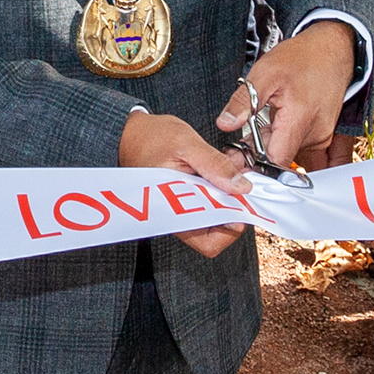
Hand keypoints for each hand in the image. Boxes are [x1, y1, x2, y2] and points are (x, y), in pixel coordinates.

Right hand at [118, 111, 252, 257]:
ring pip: (216, 219)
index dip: (231, 224)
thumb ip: (215, 165)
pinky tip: (220, 170)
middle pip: (216, 235)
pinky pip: (209, 204)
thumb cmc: (149, 139)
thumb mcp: (186, 144)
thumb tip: (241, 187)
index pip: (210, 241)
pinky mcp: (186, 200)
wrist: (130, 133)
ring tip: (230, 170)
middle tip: (240, 183)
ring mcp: (183, 210)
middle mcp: (179, 217)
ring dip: (229, 197)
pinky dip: (220, 189)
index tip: (242, 200)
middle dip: (234, 209)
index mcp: (174, 212)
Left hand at [216, 20, 360, 170]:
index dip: (254, 164)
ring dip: (270, 144)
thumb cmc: (302, 57)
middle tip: (238, 142)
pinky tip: (275, 128)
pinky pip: (300, 147)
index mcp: (300, 119)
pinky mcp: (322, 134)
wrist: (331, 49)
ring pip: (288, 151)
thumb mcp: (264, 72)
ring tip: (259, 124)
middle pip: (280, 157)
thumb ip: (244, 101)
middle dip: (257, 153)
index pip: (276, 161)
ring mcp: (321, 136)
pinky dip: (284, 141)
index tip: (237, 159)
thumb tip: (225, 124)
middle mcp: (315, 133)